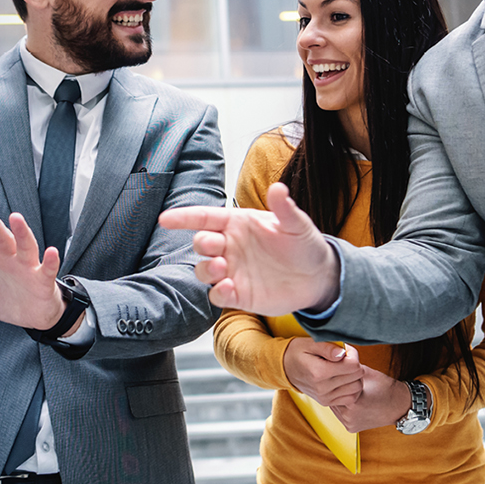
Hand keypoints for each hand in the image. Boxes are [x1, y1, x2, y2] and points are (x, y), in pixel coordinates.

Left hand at [0, 193, 66, 329]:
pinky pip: (47, 269)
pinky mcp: (42, 280)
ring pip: (24, 246)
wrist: (32, 316)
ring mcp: (27, 267)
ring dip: (21, 233)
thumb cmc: (5, 298)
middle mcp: (9, 256)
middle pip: (0, 236)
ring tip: (16, 218)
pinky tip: (51, 252)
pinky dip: (50, 261)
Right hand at [157, 183, 339, 314]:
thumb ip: (285, 208)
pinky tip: (229, 289)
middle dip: (201, 243)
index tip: (165, 219)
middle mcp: (230, 247)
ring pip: (203, 270)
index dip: (184, 217)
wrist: (319, 278)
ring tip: (222, 268)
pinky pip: (217, 295)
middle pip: (201, 243)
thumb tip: (278, 187)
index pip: (204, 218)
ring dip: (206, 269)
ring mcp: (232, 271)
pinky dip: (218, 293)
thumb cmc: (305, 246)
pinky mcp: (238, 295)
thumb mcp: (297, 225)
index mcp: (238, 224)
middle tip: (215, 247)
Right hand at [281, 338, 365, 407]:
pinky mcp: (326, 402)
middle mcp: (322, 387)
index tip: (344, 350)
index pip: (353, 365)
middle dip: (354, 364)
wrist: (284, 368)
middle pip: (357, 376)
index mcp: (319, 372)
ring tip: (343, 369)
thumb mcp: (309, 343)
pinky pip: (351, 398)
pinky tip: (343, 380)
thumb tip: (343, 354)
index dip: (352, 354)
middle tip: (343, 358)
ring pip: (357, 387)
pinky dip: (351, 388)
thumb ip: (327, 347)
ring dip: (354, 376)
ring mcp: (324, 397)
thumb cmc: (298, 352)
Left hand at [329, 371, 405, 431]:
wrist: (399, 405)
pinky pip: (340, 415)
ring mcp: (350, 423)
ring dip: (337, 399)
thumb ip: (347, 368)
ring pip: (334, 407)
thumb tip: (334, 360)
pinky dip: (343, 408)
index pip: (332, 387)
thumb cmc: (385, 387)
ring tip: (347, 392)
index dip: (335, 380)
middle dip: (335, 390)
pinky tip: (351, 402)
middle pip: (331, 398)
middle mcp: (350, 416)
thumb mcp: (365, 373)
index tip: (336, 375)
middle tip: (340, 383)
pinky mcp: (351, 428)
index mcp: (353, 402)